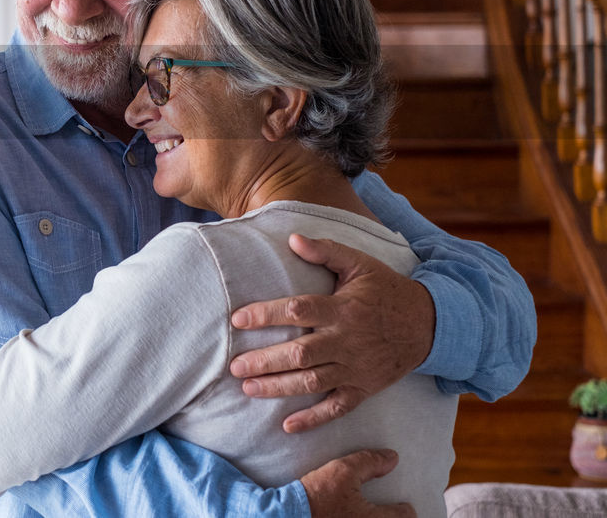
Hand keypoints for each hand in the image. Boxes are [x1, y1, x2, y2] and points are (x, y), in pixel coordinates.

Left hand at [228, 233, 434, 432]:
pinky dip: (314, 419)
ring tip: (248, 389)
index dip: (266, 314)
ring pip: (313, 382)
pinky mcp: (365, 388)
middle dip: (265, 361)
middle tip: (235, 366)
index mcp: (343, 308)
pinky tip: (287, 426)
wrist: (429, 324)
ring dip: (279, 388)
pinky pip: (338, 407)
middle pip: (301, 353)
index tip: (238, 319)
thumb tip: (292, 238)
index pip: (299, 311)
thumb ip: (325, 250)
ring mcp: (356, 368)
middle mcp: (347, 340)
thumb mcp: (359, 263)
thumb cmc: (386, 290)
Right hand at [300, 449, 413, 517]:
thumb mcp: (342, 472)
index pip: (406, 517)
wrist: (288, 514)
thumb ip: (369, 462)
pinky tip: (349, 515)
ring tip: (370, 514)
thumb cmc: (318, 495)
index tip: (404, 505)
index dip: (405, 508)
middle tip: (391, 512)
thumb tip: (392, 458)